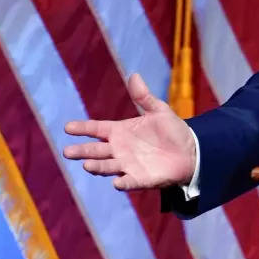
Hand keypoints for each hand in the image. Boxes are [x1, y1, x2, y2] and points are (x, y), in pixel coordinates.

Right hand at [63, 73, 196, 190]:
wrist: (191, 151)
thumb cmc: (172, 130)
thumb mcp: (159, 110)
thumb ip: (144, 97)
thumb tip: (134, 75)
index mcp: (120, 131)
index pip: (96, 129)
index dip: (83, 128)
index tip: (68, 127)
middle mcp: (119, 149)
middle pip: (96, 150)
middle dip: (82, 151)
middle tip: (67, 151)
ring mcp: (128, 165)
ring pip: (107, 166)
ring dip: (97, 166)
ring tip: (87, 165)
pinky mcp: (141, 179)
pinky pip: (129, 182)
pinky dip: (123, 183)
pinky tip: (117, 183)